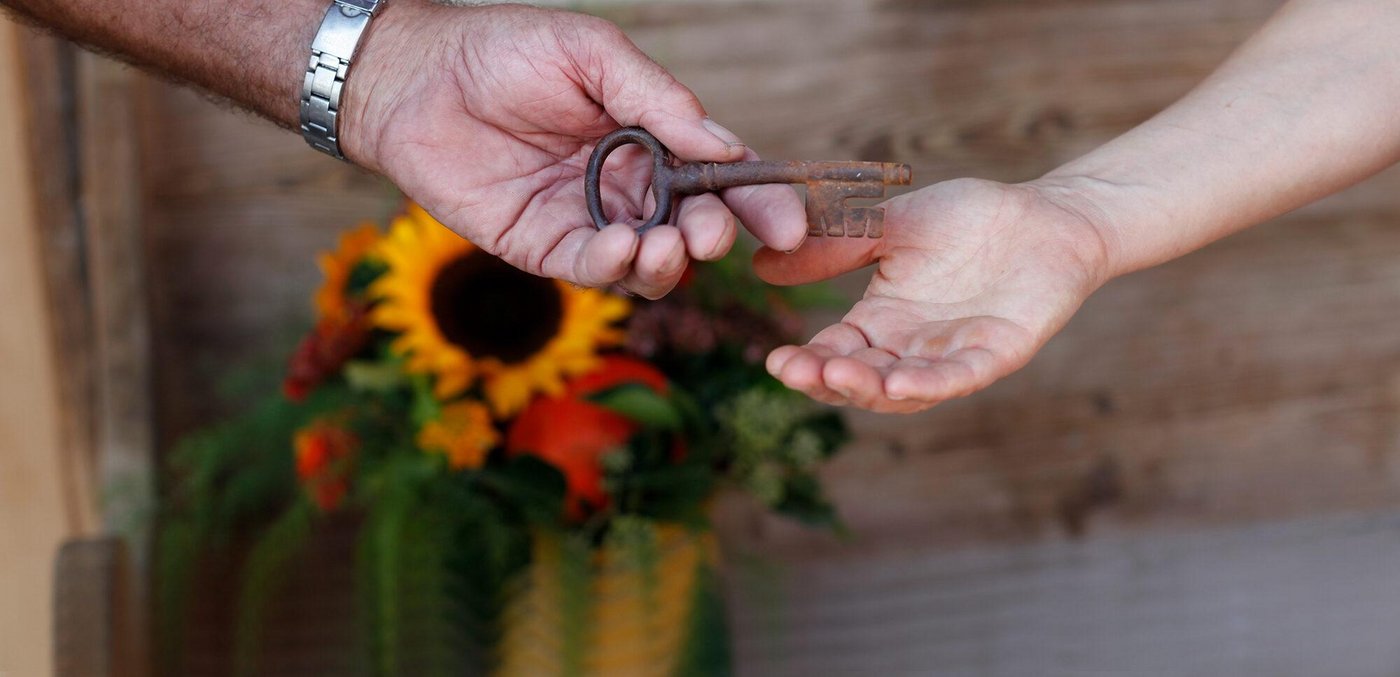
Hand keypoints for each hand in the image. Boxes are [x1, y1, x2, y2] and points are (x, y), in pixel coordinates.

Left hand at [342, 2, 804, 297]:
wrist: (415, 78)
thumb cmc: (503, 50)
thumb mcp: (592, 54)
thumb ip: (658, 100)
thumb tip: (728, 148)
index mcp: (653, 138)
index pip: (720, 178)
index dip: (759, 204)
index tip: (790, 225)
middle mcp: (628, 186)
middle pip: (692, 229)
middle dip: (713, 237)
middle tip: (710, 234)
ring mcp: (587, 221)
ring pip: (649, 265)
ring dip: (669, 264)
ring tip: (665, 247)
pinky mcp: (542, 247)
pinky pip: (591, 270)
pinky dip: (614, 267)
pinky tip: (620, 246)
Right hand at [755, 178, 1112, 413]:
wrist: (1046, 215)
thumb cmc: (970, 220)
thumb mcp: (890, 226)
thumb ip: (834, 244)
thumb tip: (760, 264)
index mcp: (882, 321)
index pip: (834, 352)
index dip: (805, 363)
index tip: (775, 362)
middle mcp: (912, 347)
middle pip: (862, 379)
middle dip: (828, 380)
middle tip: (798, 373)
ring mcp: (953, 355)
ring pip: (905, 388)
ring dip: (870, 389)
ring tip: (839, 377)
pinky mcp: (997, 353)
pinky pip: (960, 377)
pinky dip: (931, 383)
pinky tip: (902, 384)